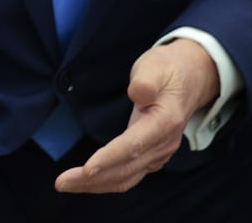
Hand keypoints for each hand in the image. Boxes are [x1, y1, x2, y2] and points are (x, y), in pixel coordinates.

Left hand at [54, 39, 218, 194]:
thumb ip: (146, 80)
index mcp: (165, 122)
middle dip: (93, 178)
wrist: (190, 79)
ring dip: (96, 184)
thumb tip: (138, 94)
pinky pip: (129, 175)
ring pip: (126, 177)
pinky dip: (107, 181)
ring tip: (66, 184)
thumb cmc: (167, 70)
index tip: (87, 169)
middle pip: (126, 168)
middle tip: (61, 182)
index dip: (110, 158)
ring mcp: (159, 153)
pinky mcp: (151, 156)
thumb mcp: (156, 66)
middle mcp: (163, 144)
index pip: (134, 145)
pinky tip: (87, 182)